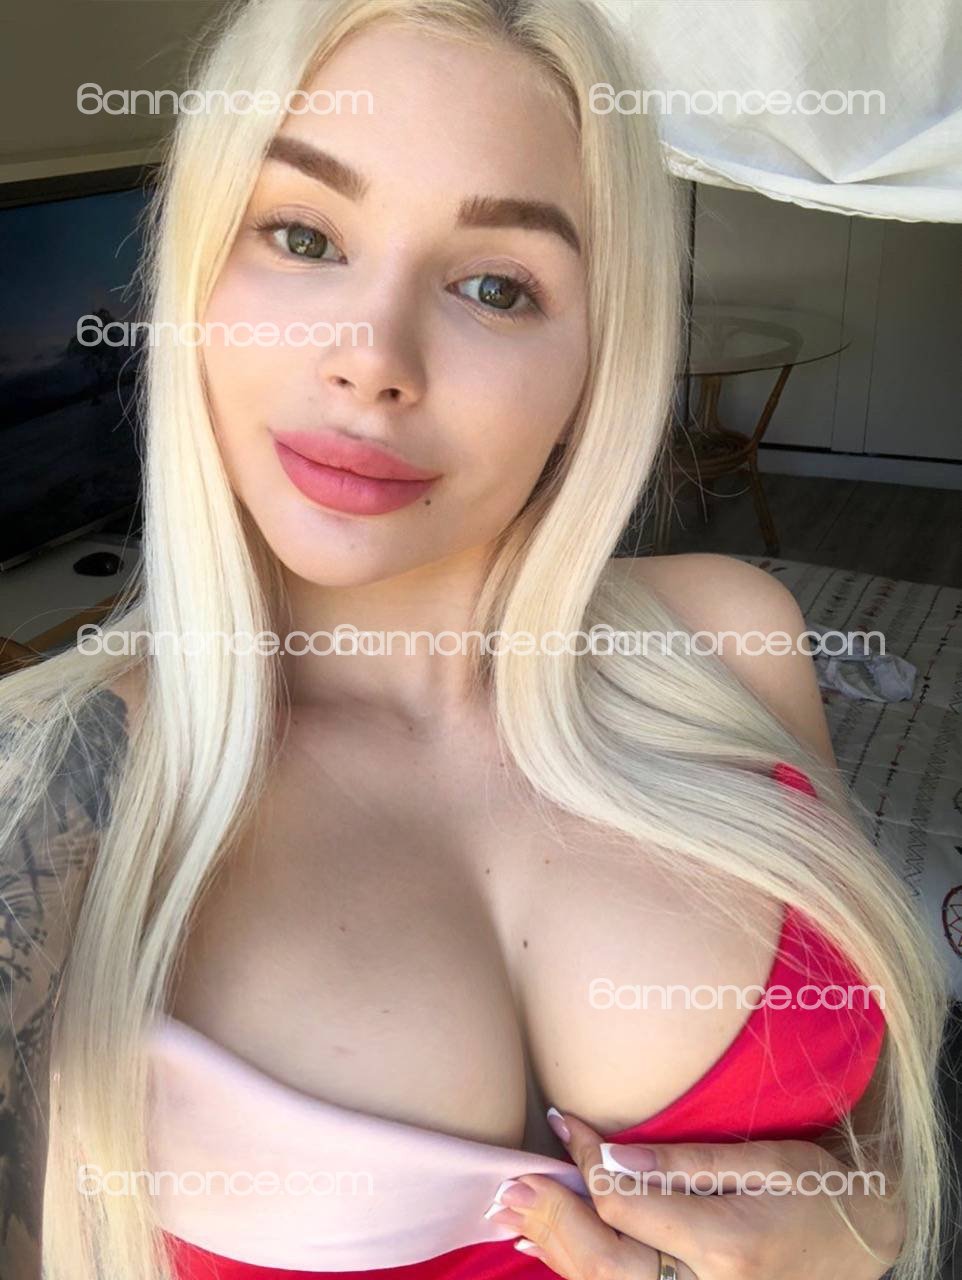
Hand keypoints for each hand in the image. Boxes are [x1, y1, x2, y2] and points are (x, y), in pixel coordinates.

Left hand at [483, 1109, 904, 1279]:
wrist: (862, 1240)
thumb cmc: (815, 1188)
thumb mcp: (759, 1157)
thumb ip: (681, 1160)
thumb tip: (608, 1152)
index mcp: (724, 1244)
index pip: (623, 1202)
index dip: (583, 1160)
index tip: (563, 1120)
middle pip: (601, 1262)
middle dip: (550, 1217)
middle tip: (513, 1180)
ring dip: (555, 1246)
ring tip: (517, 1208)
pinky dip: (580, 1268)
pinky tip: (550, 1246)